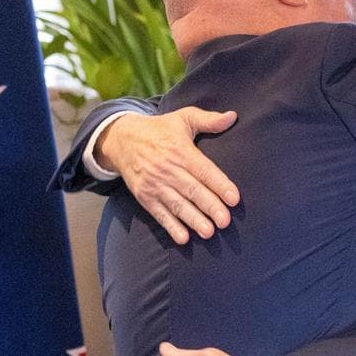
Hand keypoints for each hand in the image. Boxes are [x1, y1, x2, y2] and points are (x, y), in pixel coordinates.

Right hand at [96, 108, 239, 243]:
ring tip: (208, 232)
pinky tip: (183, 238)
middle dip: (210, 206)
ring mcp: (155, 184)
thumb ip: (208, 120)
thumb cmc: (159, 129)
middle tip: (225, 221)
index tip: (234, 198)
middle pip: (193, 190)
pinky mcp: (145, 196)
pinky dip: (171, 226)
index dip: (220, 184)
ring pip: (178, 205)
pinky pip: (159, 214)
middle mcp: (168, 169)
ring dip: (193, 220)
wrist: (122, 139)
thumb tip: (233, 117)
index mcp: (181, 150)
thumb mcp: (183, 118)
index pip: (204, 170)